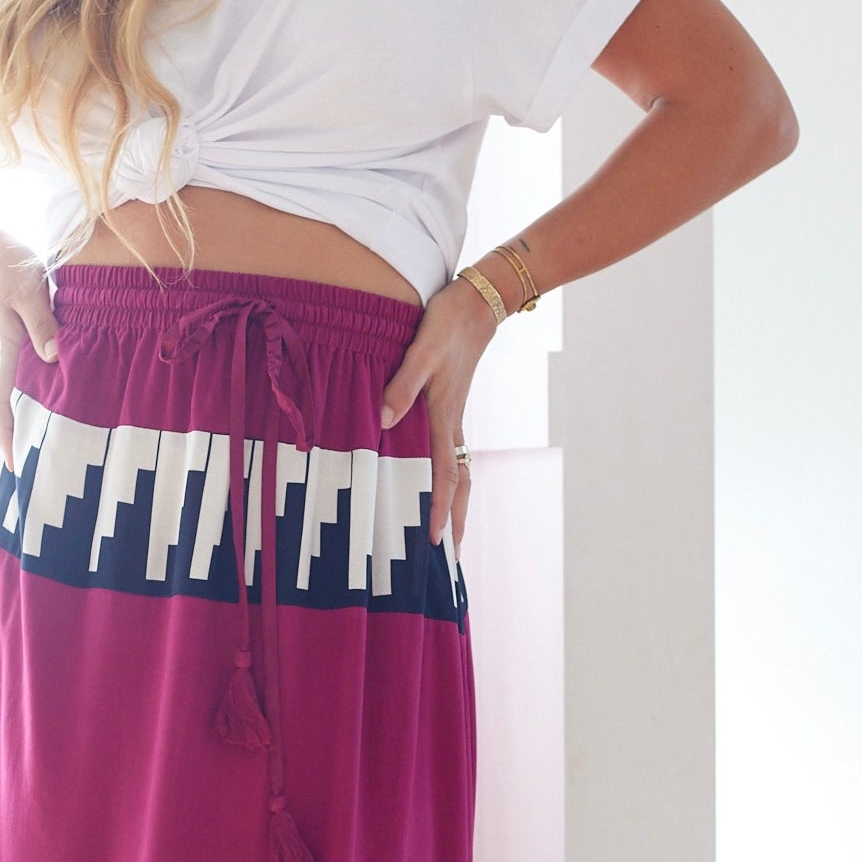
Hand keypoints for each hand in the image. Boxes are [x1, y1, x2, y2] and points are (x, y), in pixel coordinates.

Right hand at [0, 224, 59, 472]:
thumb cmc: (9, 263)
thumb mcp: (29, 288)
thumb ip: (42, 322)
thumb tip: (53, 356)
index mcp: (10, 354)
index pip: (3, 405)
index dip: (8, 437)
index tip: (10, 468)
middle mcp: (8, 364)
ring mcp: (10, 360)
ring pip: (3, 409)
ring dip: (1, 441)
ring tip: (3, 476)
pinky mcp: (17, 351)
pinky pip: (15, 393)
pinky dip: (14, 417)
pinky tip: (25, 429)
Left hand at [379, 278, 497, 546]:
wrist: (478, 301)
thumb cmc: (448, 322)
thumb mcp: (422, 350)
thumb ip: (402, 385)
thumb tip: (383, 422)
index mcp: (444, 416)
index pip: (445, 476)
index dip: (441, 510)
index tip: (438, 544)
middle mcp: (452, 423)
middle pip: (459, 484)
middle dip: (457, 521)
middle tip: (453, 560)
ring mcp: (454, 417)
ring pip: (458, 472)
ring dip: (457, 504)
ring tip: (452, 533)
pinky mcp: (450, 407)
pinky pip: (452, 454)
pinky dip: (451, 479)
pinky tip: (441, 485)